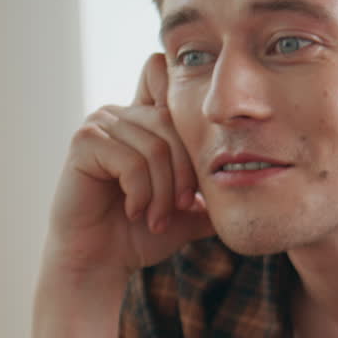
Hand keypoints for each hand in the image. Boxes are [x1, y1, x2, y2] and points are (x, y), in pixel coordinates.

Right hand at [42, 54, 213, 283]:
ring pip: (155, 146)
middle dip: (184, 172)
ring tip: (156, 218)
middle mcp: (121, 113)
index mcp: (145, 119)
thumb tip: (253, 177)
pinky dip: (141, 193)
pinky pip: (130, 161)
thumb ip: (214, 190)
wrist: (101, 261)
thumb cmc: (140, 234)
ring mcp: (99, 124)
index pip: (164, 76)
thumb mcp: (189, 210)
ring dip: (162, 191)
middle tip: (181, 208)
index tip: (189, 157)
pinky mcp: (83, 142)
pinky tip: (134, 212)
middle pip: (172, 121)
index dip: (181, 100)